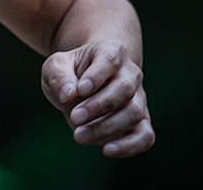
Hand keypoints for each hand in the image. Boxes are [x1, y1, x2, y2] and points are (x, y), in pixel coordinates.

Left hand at [41, 38, 154, 156]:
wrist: (84, 83)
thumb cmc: (70, 72)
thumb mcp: (56, 66)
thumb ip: (58, 75)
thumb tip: (68, 94)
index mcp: (111, 52)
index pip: (109, 60)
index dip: (96, 76)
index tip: (79, 90)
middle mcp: (130, 74)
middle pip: (124, 89)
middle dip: (98, 106)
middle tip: (74, 116)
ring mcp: (138, 98)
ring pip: (134, 113)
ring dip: (106, 127)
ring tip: (79, 135)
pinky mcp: (140, 122)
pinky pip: (146, 136)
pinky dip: (130, 146)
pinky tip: (107, 150)